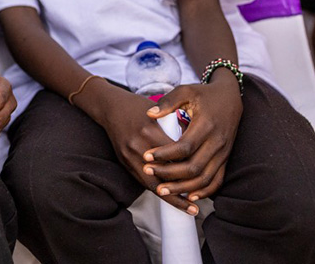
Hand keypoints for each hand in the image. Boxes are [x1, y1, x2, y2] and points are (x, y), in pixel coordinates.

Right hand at [83, 82, 197, 212]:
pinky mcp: (123, 161)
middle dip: (179, 193)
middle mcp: (138, 146)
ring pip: (151, 184)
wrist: (110, 107)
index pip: (173, 158)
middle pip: (162, 176)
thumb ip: (176, 129)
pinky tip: (169, 196)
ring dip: (169, 197)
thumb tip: (197, 148)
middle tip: (196, 207)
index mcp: (149, 132)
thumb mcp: (160, 114)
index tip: (204, 180)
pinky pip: (142, 180)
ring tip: (186, 208)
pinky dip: (157, 190)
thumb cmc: (139, 108)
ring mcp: (128, 156)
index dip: (188, 171)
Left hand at [142, 73, 241, 204]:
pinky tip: (187, 196)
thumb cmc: (204, 94)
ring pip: (205, 178)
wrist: (230, 98)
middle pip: (194, 166)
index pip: (184, 146)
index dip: (165, 154)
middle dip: (169, 174)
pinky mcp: (225, 159)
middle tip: (148, 172)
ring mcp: (223, 153)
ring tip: (161, 190)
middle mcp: (218, 142)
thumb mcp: (186, 91)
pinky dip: (203, 191)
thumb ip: (168, 102)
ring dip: (183, 187)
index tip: (146, 155)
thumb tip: (149, 114)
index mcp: (207, 125)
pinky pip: (217, 181)